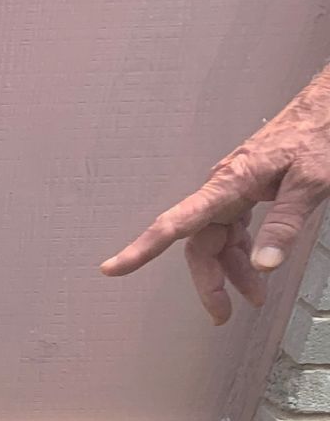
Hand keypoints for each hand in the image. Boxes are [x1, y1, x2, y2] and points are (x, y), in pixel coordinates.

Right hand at [102, 68, 329, 323]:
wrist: (326, 106)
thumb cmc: (318, 135)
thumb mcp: (311, 181)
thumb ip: (285, 224)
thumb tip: (263, 267)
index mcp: (229, 185)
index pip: (176, 223)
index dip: (142, 248)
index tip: (112, 268)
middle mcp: (222, 190)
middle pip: (199, 244)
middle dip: (209, 282)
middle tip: (222, 315)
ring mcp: (232, 193)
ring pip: (218, 242)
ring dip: (231, 272)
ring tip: (254, 299)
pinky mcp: (245, 194)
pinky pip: (233, 231)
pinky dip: (243, 254)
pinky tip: (256, 269)